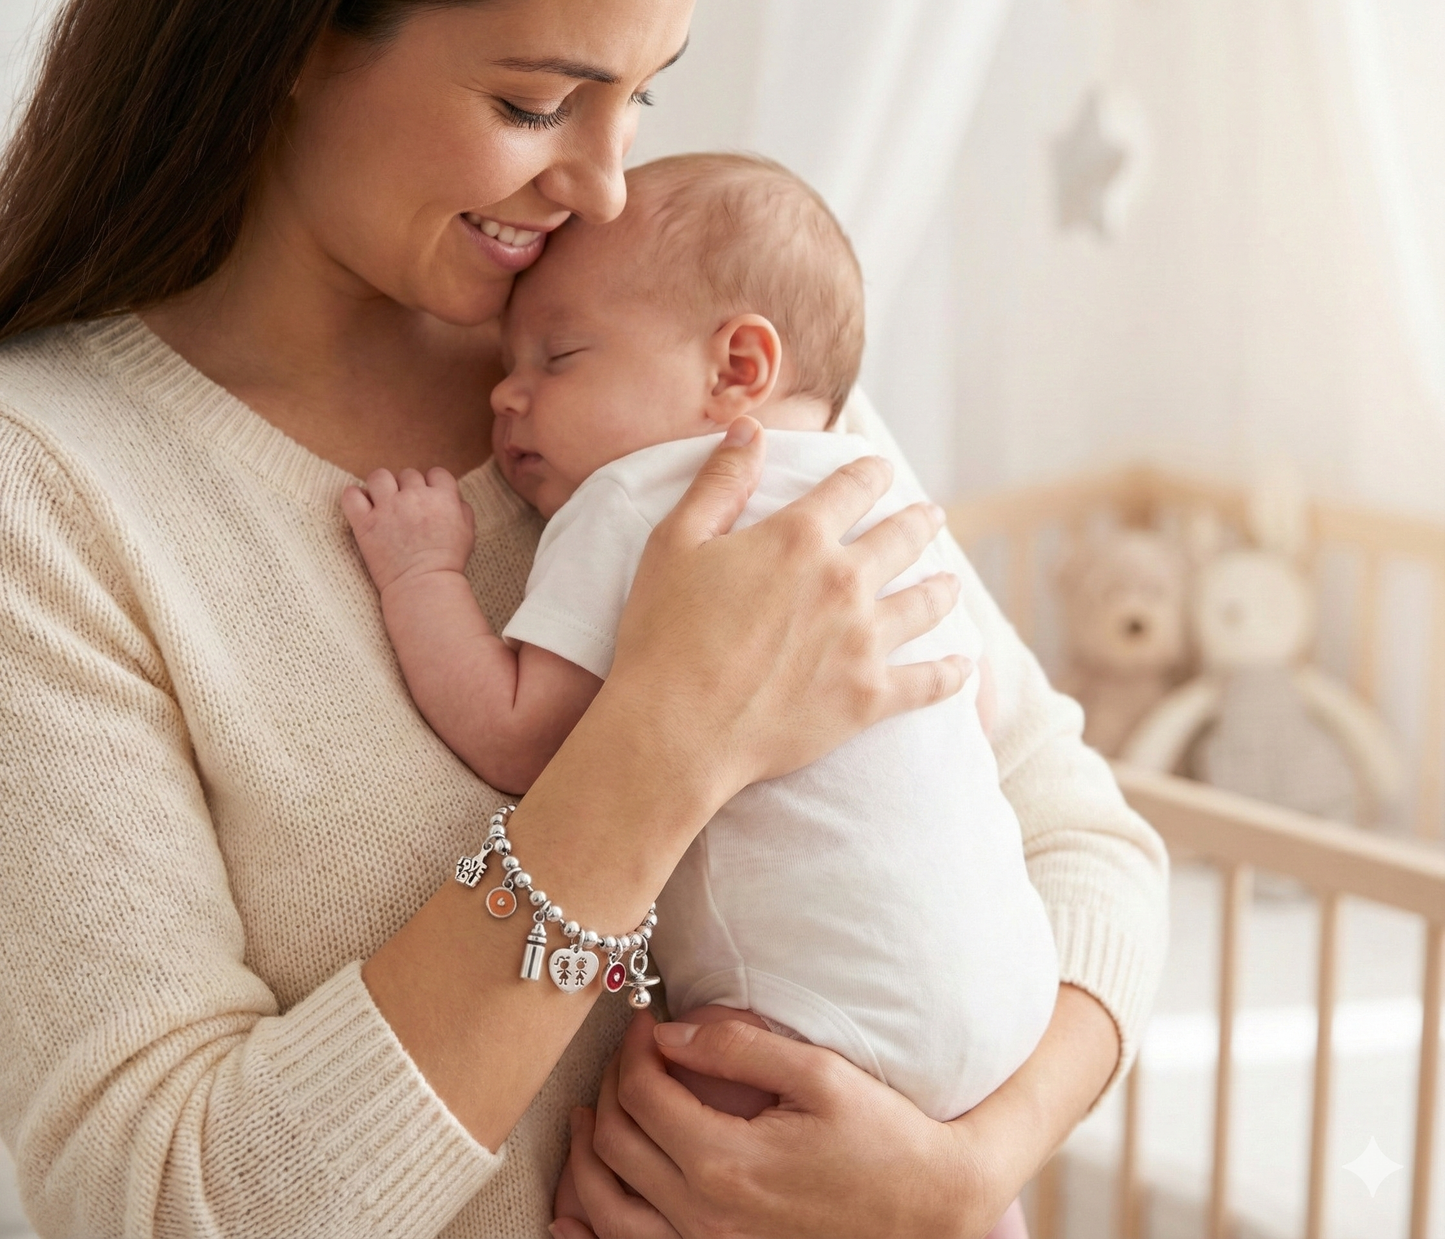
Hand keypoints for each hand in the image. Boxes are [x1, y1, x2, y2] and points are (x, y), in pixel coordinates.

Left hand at [341, 466, 475, 592]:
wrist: (425, 586)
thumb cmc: (448, 563)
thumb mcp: (468, 533)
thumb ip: (462, 509)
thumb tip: (453, 498)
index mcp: (442, 497)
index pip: (437, 473)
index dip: (432, 485)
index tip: (429, 499)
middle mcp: (415, 497)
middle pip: (408, 474)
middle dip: (408, 488)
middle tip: (406, 509)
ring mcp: (388, 508)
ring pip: (379, 476)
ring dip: (381, 487)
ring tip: (383, 503)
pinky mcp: (366, 523)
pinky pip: (351, 495)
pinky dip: (354, 497)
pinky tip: (362, 507)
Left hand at [567, 987, 1119, 1238]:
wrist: (929, 1205)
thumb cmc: (881, 1136)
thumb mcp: (817, 1074)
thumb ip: (737, 1048)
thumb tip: (669, 1033)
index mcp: (725, 1162)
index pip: (642, 1094)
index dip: (633, 1048)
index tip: (647, 1020)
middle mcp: (705, 1213)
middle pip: (614, 1143)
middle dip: (610, 1086)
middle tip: (631, 1053)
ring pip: (606, 1205)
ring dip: (585, 1154)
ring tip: (591, 1113)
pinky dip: (593, 1222)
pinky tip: (577, 1204)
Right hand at [606, 417, 966, 800]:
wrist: (675, 729)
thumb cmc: (663, 634)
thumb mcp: (675, 542)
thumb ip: (720, 482)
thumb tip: (750, 428)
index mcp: (798, 538)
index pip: (852, 489)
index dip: (870, 473)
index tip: (880, 469)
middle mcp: (843, 582)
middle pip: (900, 540)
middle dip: (918, 522)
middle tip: (930, 516)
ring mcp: (863, 642)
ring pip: (924, 604)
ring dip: (941, 588)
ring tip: (949, 582)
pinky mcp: (869, 698)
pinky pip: (928, 682)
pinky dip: (951, 674)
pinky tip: (964, 667)